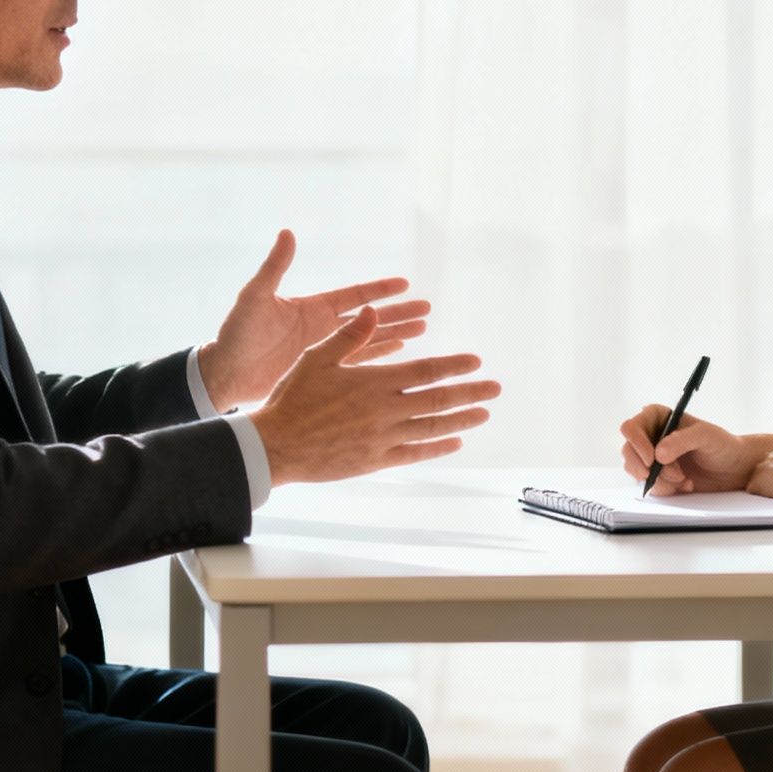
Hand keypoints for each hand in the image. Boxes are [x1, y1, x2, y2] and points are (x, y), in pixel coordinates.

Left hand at [198, 230, 430, 408]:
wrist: (224, 372)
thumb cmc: (236, 334)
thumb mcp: (255, 296)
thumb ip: (275, 267)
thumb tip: (287, 232)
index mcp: (312, 308)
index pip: (355, 296)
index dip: (380, 290)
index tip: (405, 283)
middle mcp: (323, 327)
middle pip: (371, 317)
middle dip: (399, 313)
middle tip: (427, 310)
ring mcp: (324, 350)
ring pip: (370, 340)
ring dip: (396, 334)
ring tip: (423, 330)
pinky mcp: (321, 372)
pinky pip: (358, 363)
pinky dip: (379, 358)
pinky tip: (398, 354)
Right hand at [250, 308, 500, 483]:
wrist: (277, 445)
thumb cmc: (294, 398)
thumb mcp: (317, 358)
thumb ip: (350, 336)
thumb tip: (374, 310)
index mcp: (374, 381)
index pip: (425, 371)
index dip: (453, 366)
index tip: (474, 362)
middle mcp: (385, 409)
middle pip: (438, 399)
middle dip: (470, 392)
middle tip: (495, 388)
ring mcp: (383, 437)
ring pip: (432, 427)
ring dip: (462, 419)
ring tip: (484, 413)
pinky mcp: (376, 460)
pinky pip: (415, 453)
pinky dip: (438, 447)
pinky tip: (455, 442)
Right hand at [617, 405, 768, 494]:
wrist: (735, 468)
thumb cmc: (722, 445)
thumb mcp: (705, 436)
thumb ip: (681, 440)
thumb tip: (658, 454)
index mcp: (657, 418)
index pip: (631, 428)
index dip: (637, 444)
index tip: (653, 460)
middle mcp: (651, 437)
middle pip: (628, 452)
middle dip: (649, 467)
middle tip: (675, 474)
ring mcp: (652, 458)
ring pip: (637, 472)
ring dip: (661, 480)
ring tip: (684, 479)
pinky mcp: (658, 477)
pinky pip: (650, 487)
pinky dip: (667, 489)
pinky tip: (686, 484)